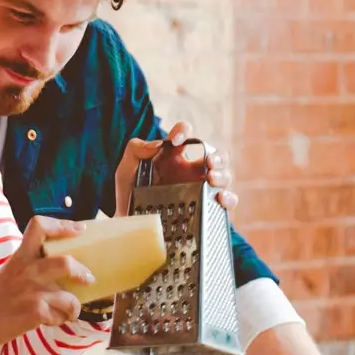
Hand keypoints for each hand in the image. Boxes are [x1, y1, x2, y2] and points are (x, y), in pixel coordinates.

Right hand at [0, 216, 92, 335]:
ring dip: (73, 307)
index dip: (63, 225)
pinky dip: (60, 320)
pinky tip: (50, 320)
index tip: (79, 229)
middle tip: (88, 279)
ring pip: (70, 298)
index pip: (40, 227)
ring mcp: (32, 291)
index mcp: (21, 255)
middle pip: (66, 263)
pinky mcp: (35, 311)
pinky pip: (62, 316)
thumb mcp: (12, 269)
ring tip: (67, 310)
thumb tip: (65, 265)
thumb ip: (32, 263)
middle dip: (82, 273)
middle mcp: (27, 270)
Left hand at [114, 121, 236, 215]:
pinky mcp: (205, 208)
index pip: (184, 134)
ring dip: (223, 175)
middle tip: (208, 162)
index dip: (183, 131)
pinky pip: (226, 202)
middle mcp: (190, 170)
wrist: (129, 224)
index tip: (175, 140)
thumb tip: (157, 144)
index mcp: (172, 156)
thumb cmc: (129, 195)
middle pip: (215, 156)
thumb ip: (135, 150)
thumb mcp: (126, 169)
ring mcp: (199, 189)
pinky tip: (220, 198)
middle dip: (217, 156)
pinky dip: (229, 199)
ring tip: (211, 179)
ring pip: (224, 177)